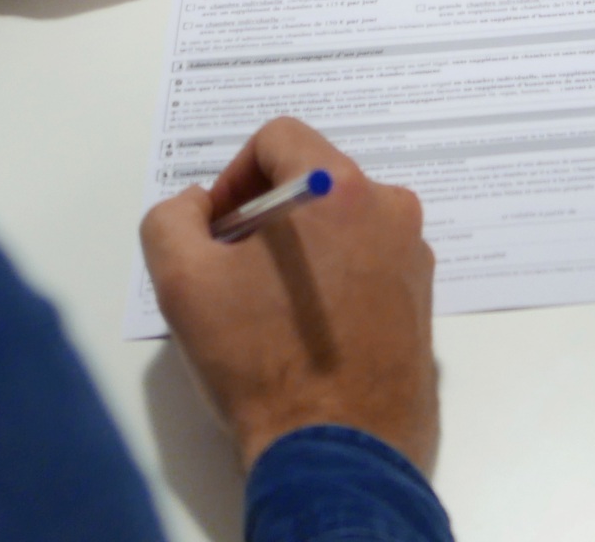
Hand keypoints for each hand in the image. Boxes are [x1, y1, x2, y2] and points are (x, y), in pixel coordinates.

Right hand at [142, 118, 437, 472]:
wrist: (338, 455)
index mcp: (340, 188)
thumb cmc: (261, 362)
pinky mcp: (422, 301)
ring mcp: (414, 256)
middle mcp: (389, 208)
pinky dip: (335, 279)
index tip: (216, 230)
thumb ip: (172, 218)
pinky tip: (308, 331)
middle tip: (235, 269)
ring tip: (271, 307)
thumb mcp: (183, 282)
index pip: (279, 139)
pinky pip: (370, 263)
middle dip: (267, 214)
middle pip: (314, 181)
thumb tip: (199, 203)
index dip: (234, 176)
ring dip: (302, 248)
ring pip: (343, 223)